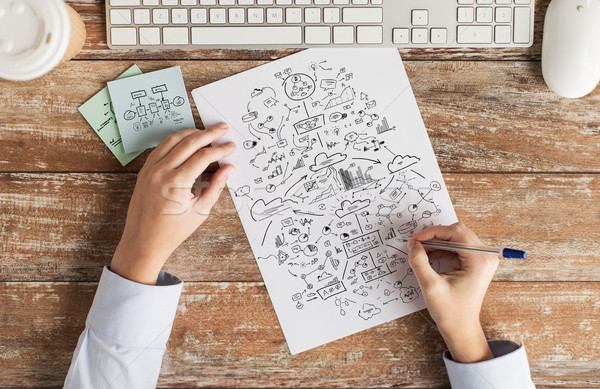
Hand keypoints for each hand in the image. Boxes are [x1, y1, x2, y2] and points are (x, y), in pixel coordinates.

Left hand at [111, 124, 235, 284]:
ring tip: (206, 132)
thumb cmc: (172, 231)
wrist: (144, 241)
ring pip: (172, 140)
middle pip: (189, 143)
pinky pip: (160, 148)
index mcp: (176, 183)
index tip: (231, 147)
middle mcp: (161, 172)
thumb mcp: (200, 211)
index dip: (220, 149)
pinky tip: (186, 141)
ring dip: (191, 133)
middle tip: (222, 129)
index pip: (203, 156)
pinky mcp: (144, 171)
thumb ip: (216, 186)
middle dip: (208, 134)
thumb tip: (229, 169)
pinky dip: (175, 141)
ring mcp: (150, 170)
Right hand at [407, 222, 498, 362]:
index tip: (415, 239)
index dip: (433, 232)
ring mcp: (481, 260)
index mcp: (479, 260)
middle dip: (434, 236)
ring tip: (420, 252)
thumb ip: (419, 262)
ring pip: (456, 238)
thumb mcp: (430, 286)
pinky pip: (456, 247)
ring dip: (437, 242)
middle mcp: (484, 257)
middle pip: (457, 232)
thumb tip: (412, 244)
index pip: (455, 232)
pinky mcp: (475, 263)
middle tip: (416, 244)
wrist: (461, 329)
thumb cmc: (451, 312)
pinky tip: (428, 257)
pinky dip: (441, 249)